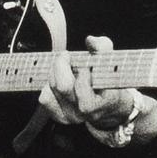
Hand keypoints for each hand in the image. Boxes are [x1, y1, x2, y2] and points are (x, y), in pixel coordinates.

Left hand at [39, 35, 156, 147]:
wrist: (110, 106)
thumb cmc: (110, 80)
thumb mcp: (111, 61)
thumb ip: (103, 48)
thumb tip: (90, 40)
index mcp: (101, 102)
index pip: (84, 89)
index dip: (82, 73)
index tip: (84, 64)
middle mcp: (85, 113)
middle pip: (63, 87)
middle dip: (61, 66)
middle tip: (66, 56)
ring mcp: (72, 116)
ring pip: (52, 90)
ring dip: (55, 73)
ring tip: (64, 68)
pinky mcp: (60, 117)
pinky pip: (45, 98)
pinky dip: (49, 85)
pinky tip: (59, 80)